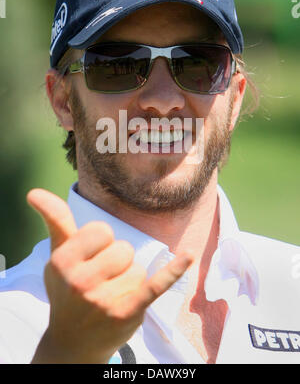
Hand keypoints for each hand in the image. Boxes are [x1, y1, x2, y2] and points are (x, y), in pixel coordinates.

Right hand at [27, 188, 192, 363]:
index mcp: (63, 261)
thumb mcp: (56, 256)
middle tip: (101, 282)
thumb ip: (55, 222)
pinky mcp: (128, 312)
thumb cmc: (66, 291)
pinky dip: (174, 270)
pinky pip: (156, 283)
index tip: (90, 259)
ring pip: (138, 267)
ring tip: (111, 296)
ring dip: (130, 280)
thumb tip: (34, 192)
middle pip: (123, 248)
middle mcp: (81, 280)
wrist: (72, 343)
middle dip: (116, 262)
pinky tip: (187, 255)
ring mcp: (105, 298)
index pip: (102, 231)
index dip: (100, 243)